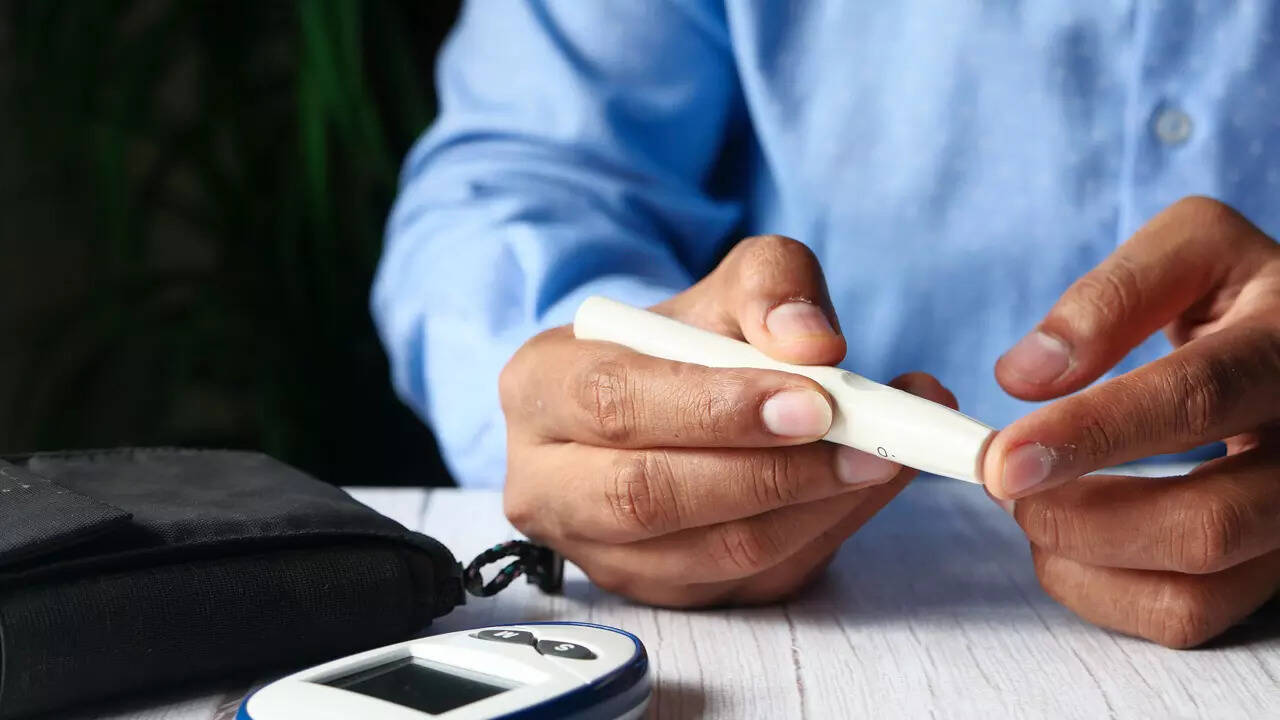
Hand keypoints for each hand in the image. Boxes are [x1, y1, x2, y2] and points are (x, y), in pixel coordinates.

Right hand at [500, 235, 953, 605]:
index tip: (813, 402)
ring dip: (813, 509)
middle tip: (866, 443)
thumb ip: (770, 288)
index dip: (715, 408)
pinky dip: (823, 534)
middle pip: (646, 496)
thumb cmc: (687, 339)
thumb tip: (813, 344)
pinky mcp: (660, 593)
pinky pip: (749, 580)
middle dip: (769, 474)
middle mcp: (547, 483)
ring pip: (708, 553)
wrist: (673, 397)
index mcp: (539, 387)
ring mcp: (599, 552)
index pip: (616, 403)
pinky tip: (867, 488)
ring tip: (887, 457)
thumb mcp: (726, 284)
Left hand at [985, 196, 1279, 646]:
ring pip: (1196, 590)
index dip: (1090, 435)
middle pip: (1206, 523)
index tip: (1003, 459)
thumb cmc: (1240, 293)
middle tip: (1003, 481)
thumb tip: (1026, 375)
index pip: (1194, 399)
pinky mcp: (1275, 565)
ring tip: (1029, 506)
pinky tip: (1067, 540)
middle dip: (1078, 518)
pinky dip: (1103, 593)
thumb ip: (1110, 296)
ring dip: (1082, 559)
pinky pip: (1190, 616)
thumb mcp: (1191, 249)